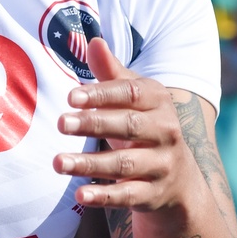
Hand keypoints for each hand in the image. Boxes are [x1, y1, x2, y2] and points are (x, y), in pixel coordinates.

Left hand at [52, 38, 193, 210]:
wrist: (178, 178)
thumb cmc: (143, 127)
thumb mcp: (133, 99)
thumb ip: (111, 74)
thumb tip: (93, 41)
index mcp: (159, 102)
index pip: (131, 94)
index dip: (102, 94)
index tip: (71, 96)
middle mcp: (166, 132)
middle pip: (128, 126)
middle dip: (94, 124)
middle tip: (61, 123)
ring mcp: (161, 165)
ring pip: (124, 164)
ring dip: (89, 164)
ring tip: (57, 162)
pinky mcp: (153, 195)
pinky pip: (128, 196)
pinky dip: (104, 196)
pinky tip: (80, 196)